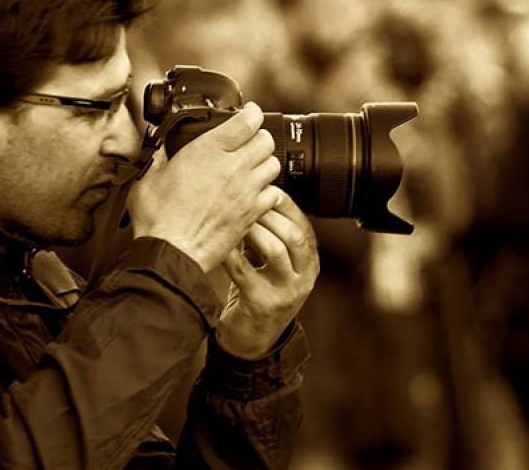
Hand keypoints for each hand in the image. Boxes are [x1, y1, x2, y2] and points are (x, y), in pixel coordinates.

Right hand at [128, 102, 282, 271]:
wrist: (172, 251)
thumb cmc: (159, 218)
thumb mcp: (149, 177)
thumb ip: (160, 158)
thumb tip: (160, 151)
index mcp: (209, 150)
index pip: (248, 120)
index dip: (252, 114)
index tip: (249, 114)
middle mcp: (233, 167)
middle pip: (266, 140)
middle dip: (259, 138)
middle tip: (249, 143)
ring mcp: (246, 190)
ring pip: (273, 165)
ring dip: (264, 163)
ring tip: (252, 168)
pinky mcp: (252, 213)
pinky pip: (274, 194)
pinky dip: (268, 192)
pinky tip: (254, 194)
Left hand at [215, 192, 318, 358]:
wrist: (253, 340)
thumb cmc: (259, 292)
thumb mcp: (272, 264)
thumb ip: (269, 236)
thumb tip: (253, 198)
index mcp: (309, 263)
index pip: (304, 226)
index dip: (286, 204)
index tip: (266, 188)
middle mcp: (304, 277)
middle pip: (295, 236)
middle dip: (271, 213)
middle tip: (249, 198)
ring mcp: (286, 292)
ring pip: (275, 251)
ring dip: (253, 230)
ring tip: (235, 218)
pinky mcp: (262, 304)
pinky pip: (244, 272)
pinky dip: (231, 253)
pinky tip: (220, 243)